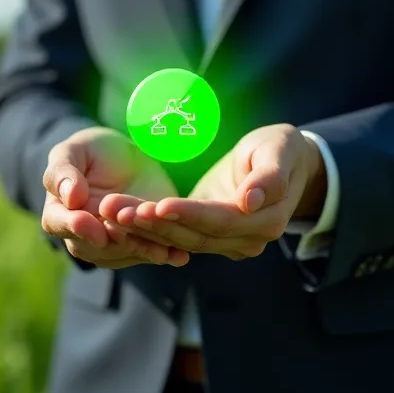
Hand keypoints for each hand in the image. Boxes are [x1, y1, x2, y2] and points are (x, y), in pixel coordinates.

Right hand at [41, 126, 190, 267]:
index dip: (73, 225)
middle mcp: (82, 236)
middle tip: (131, 235)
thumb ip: (64, 171)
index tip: (87, 223)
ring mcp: (111, 245)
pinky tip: (179, 256)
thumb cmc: (92, 152)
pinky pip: (148, 253)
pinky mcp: (139, 244)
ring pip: (123, 254)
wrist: (125, 158)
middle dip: (115, 242)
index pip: (59, 223)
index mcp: (59, 213)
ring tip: (162, 252)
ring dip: (142, 252)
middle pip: (93, 247)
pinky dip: (163, 255)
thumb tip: (70, 197)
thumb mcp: (75, 150)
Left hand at [99, 124, 326, 259]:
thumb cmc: (281, 149)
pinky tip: (120, 218)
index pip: (220, 220)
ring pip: (180, 238)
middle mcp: (247, 240)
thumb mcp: (281, 150)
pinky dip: (148, 228)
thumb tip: (251, 201)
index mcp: (266, 221)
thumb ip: (270, 176)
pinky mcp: (209, 237)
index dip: (188, 215)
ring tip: (112, 212)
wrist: (281, 162)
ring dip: (144, 228)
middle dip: (154, 223)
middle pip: (194, 234)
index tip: (158, 205)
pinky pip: (175, 235)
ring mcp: (228, 243)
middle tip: (118, 210)